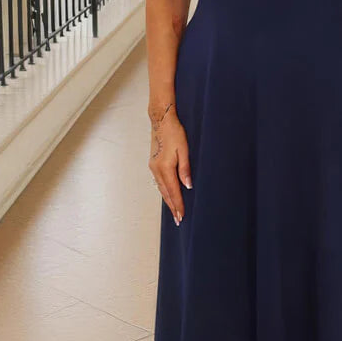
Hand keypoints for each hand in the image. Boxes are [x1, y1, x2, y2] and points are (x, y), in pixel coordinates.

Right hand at [148, 102, 191, 226]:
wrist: (160, 120)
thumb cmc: (174, 132)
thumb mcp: (184, 150)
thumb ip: (185, 169)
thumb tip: (188, 186)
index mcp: (165, 167)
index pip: (174, 191)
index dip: (178, 204)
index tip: (182, 215)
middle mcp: (157, 169)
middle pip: (166, 193)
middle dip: (173, 207)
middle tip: (178, 220)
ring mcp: (153, 167)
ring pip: (161, 189)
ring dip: (168, 201)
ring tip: (174, 211)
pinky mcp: (153, 164)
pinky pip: (159, 182)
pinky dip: (164, 191)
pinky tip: (168, 195)